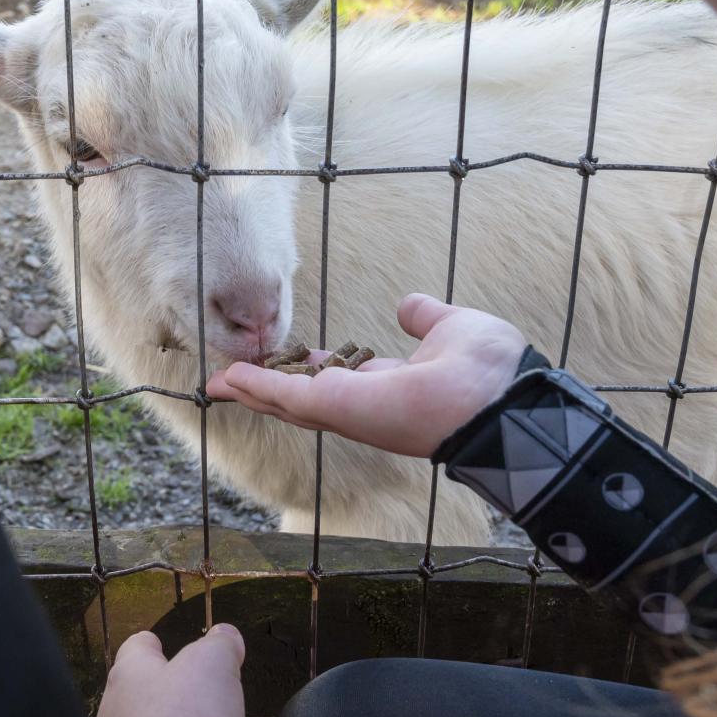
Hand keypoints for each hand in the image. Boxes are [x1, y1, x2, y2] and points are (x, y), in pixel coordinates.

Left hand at [93, 625, 246, 716]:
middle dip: (167, 689)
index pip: (136, 647)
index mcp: (128, 675)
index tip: (160, 642)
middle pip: (139, 689)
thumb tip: (225, 636)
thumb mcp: (216, 667)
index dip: (155, 642)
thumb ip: (221, 644)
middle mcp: (113, 712)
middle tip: (197, 691)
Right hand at [206, 293, 527, 457]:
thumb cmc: (489, 369)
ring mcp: (348, 409)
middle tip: (228, 377)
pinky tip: (227, 378)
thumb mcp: (451, 327)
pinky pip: (286, 397)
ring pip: (286, 402)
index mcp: (389, 386)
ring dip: (250, 389)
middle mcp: (364, 404)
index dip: (304, 368)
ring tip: (218, 380)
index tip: (281, 358)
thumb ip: (425, 318)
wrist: (499, 395)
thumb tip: (409, 307)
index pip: (336, 379)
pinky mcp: (337, 407)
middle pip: (301, 398)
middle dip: (264, 388)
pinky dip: (254, 386)